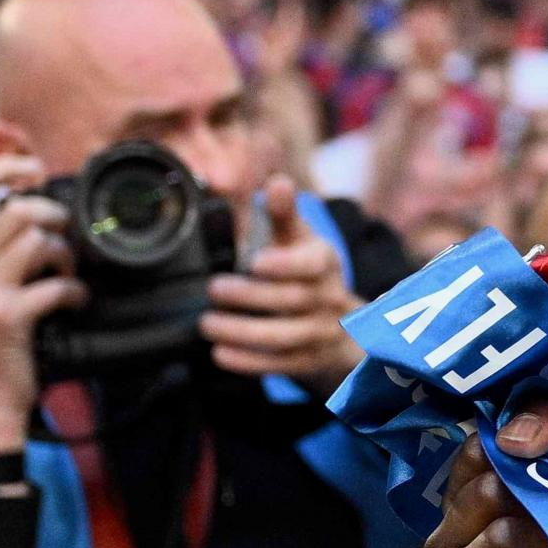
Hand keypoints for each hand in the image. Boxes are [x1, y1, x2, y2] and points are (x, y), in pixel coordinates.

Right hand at [0, 151, 80, 451]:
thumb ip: (5, 244)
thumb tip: (35, 200)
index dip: (4, 165)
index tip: (34, 167)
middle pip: (18, 209)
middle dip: (56, 215)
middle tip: (67, 237)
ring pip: (39, 241)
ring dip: (67, 256)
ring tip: (68, 275)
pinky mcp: (7, 316)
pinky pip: (55, 286)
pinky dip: (76, 293)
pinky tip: (75, 303)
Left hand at [202, 176, 362, 385]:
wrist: (340, 327)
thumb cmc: (309, 274)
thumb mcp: (301, 241)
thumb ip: (284, 214)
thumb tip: (277, 182)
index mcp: (325, 263)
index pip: (314, 264)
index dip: (286, 264)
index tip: (255, 261)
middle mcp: (327, 299)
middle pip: (291, 300)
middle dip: (249, 296)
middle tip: (214, 288)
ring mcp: (319, 334)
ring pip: (283, 337)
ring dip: (240, 331)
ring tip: (207, 323)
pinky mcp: (307, 362)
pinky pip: (278, 365)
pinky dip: (247, 361)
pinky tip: (220, 353)